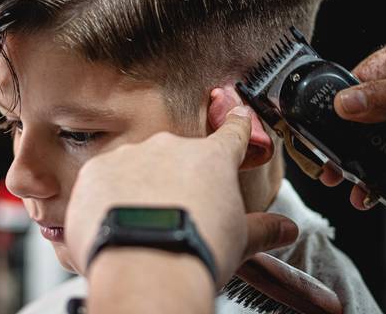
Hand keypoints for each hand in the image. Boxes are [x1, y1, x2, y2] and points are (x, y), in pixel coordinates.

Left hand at [64, 107, 298, 285]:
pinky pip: (104, 181)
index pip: (232, 133)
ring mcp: (132, 156)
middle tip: (178, 215)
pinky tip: (114, 225)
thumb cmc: (194, 252)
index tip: (237, 116)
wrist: (145, 269)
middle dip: (177, 181)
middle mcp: (172, 147)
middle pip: (178, 157)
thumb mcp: (239, 242)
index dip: (237, 125)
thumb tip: (287, 230)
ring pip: (138, 168)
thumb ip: (263, 230)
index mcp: (212, 159)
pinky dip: (107, 200)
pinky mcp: (97, 172)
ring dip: (141, 189)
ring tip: (143, 227)